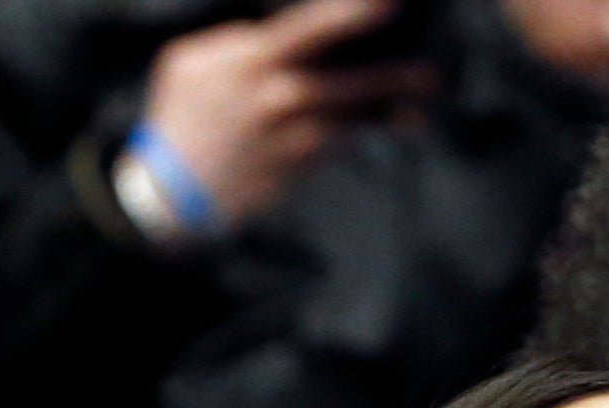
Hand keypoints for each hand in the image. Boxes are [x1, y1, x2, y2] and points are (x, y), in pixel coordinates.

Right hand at [141, 0, 435, 226]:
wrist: (177, 189)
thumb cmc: (182, 115)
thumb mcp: (193, 61)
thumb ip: (238, 41)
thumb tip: (269, 29)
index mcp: (254, 63)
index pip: (312, 30)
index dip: (354, 15)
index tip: (391, 5)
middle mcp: (282, 98)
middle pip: (352, 82)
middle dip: (394, 75)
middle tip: (431, 70)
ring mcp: (297, 136)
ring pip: (357, 119)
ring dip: (392, 108)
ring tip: (421, 102)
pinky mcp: (305, 166)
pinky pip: (346, 141)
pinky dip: (370, 130)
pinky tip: (400, 121)